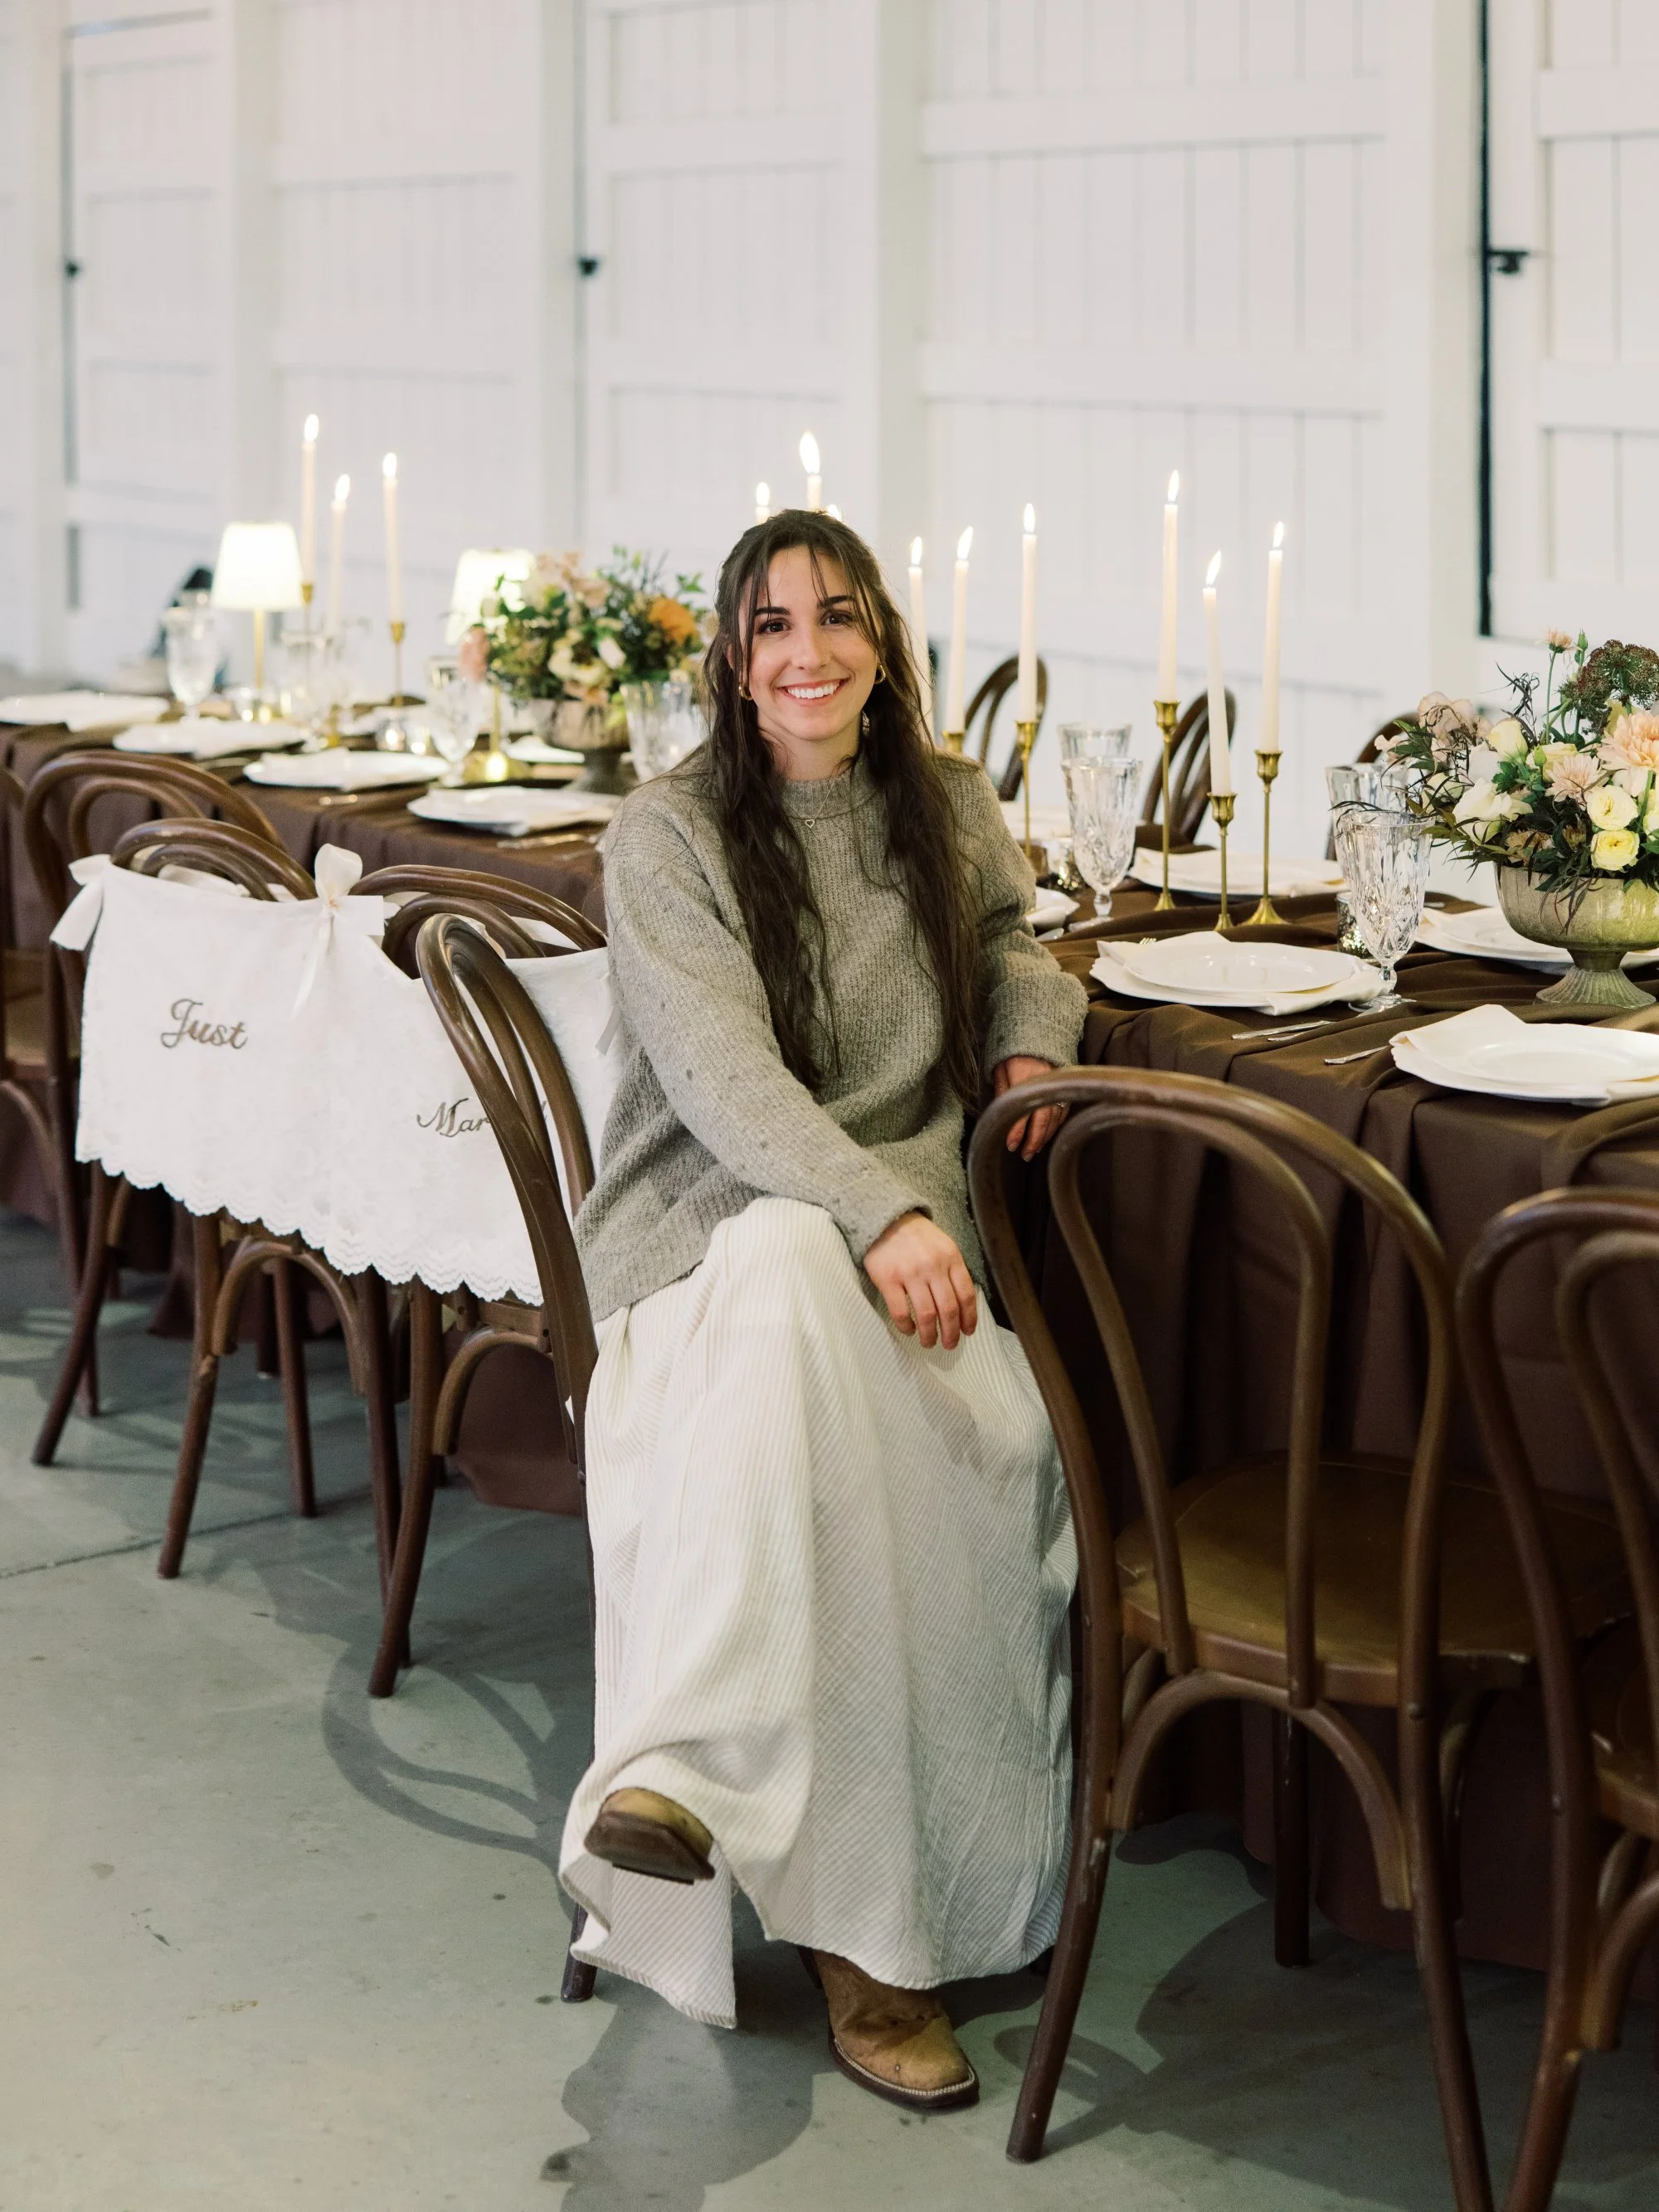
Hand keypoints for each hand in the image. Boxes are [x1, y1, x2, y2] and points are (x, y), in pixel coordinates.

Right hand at [863, 1212, 978, 1348]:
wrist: (885, 1218)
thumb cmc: (917, 1236)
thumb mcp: (944, 1245)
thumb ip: (953, 1270)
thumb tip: (962, 1305)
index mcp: (951, 1257)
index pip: (966, 1295)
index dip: (969, 1318)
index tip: (967, 1332)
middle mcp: (933, 1266)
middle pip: (948, 1309)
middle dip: (951, 1333)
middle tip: (949, 1345)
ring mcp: (910, 1273)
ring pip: (926, 1314)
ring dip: (929, 1335)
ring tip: (929, 1343)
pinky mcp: (888, 1279)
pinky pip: (900, 1311)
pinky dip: (906, 1326)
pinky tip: (909, 1330)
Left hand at [993, 1056, 1066, 1159]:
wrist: (1035, 1033)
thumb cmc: (1013, 1053)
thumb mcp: (1000, 1070)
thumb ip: (1001, 1092)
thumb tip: (999, 1115)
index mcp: (1024, 1077)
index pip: (1022, 1111)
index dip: (1016, 1131)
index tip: (1011, 1145)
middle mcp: (1044, 1082)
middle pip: (1042, 1118)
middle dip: (1034, 1140)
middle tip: (1025, 1154)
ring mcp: (1056, 1083)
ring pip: (1055, 1117)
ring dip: (1045, 1136)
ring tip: (1035, 1149)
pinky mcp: (1064, 1085)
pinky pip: (1063, 1110)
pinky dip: (1057, 1125)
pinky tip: (1049, 1134)